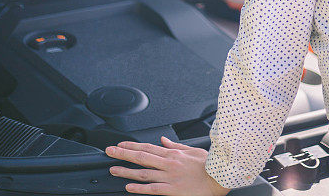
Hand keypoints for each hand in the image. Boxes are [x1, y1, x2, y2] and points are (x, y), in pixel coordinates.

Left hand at [105, 136, 230, 194]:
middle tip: (110, 152)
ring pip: (143, 173)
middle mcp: (168, 164)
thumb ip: (175, 145)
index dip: (132, 146)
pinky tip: (129, 186)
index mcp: (173, 154)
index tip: (120, 145)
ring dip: (126, 171)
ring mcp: (169, 177)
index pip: (147, 148)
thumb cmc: (207, 165)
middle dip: (123, 154)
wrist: (218, 178)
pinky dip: (139, 187)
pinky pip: (152, 188)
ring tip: (113, 170)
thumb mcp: (191, 150)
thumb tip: (163, 140)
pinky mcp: (171, 190)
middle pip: (141, 157)